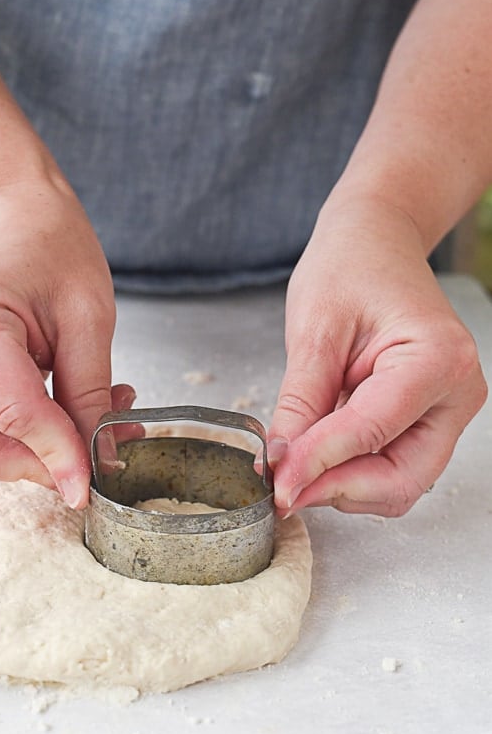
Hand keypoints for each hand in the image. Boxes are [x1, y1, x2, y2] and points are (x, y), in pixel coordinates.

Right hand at [0, 179, 129, 508]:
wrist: (12, 221)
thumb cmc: (50, 248)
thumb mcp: (89, 317)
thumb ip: (90, 395)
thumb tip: (96, 463)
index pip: (12, 414)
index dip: (57, 456)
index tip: (92, 483)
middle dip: (33, 465)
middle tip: (87, 451)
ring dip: (30, 455)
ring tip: (85, 422)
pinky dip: (20, 440)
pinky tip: (60, 413)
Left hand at [267, 197, 487, 516]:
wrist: (375, 244)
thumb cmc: (350, 268)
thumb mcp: (313, 333)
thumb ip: (299, 405)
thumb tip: (282, 466)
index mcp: (437, 359)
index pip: (372, 432)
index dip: (319, 466)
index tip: (277, 486)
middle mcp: (456, 393)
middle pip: (400, 479)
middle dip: (338, 489)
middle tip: (285, 487)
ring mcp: (448, 412)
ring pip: (398, 486)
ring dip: (343, 486)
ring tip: (298, 458)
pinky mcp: (429, 423)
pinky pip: (392, 469)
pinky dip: (352, 473)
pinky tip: (318, 450)